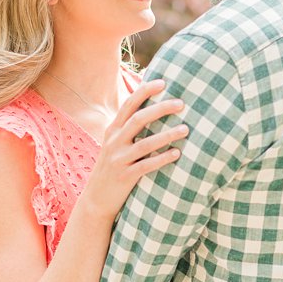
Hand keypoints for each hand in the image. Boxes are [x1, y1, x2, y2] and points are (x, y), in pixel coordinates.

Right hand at [80, 80, 188, 221]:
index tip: (163, 82)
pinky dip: (162, 159)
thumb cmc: (114, 166)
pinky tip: (177, 153)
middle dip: (160, 109)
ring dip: (167, 135)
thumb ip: (130, 127)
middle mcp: (114, 142)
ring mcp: (118, 160)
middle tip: (181, 104)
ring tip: (186, 129)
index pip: (129, 105)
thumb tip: (155, 108)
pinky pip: (146, 166)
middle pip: (138, 119)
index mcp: (113, 130)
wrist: (96, 199)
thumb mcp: (116, 144)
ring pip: (145, 144)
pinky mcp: (125, 177)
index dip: (145, 92)